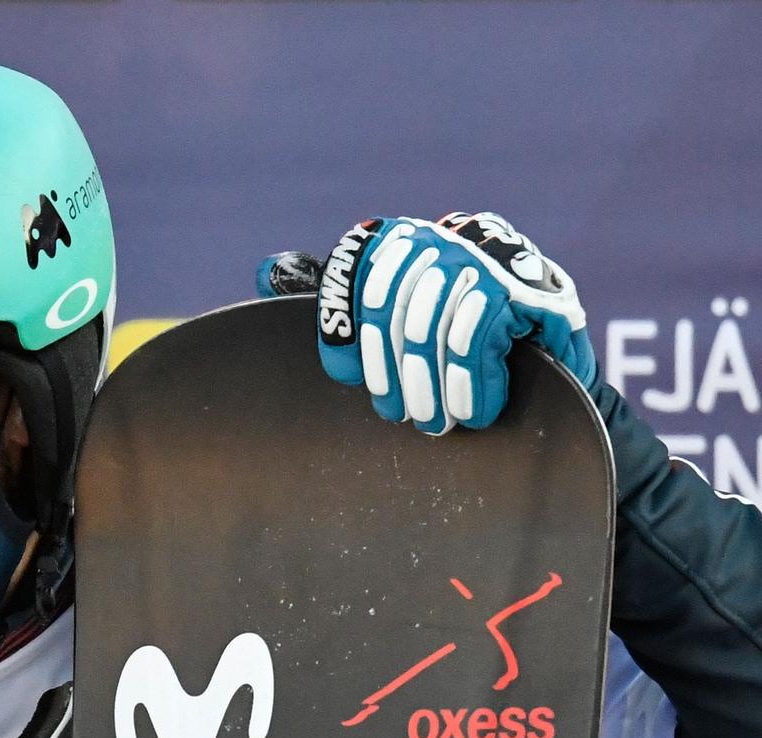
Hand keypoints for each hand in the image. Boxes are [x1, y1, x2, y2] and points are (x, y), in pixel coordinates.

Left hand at [299, 212, 596, 434]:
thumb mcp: (392, 309)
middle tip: (400, 416)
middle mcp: (440, 239)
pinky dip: (474, 383)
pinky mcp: (528, 287)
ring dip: (433, 386)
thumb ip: (335, 293)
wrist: (547, 339)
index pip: (355, 279)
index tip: (345, 378)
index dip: (344, 332)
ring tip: (435, 421)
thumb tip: (266, 270)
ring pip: (436, 327)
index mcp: (400, 241)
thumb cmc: (455, 331)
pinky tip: (474, 411)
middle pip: (394, 309)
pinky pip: (482, 338)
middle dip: (393, 373)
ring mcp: (486, 259)